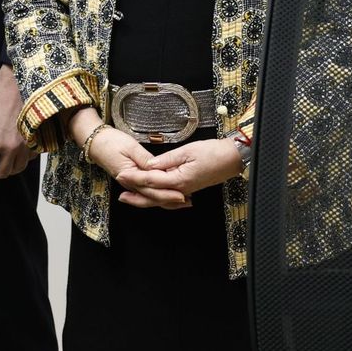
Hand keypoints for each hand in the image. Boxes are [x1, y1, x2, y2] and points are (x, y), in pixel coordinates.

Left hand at [0, 64, 31, 178]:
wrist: (19, 82)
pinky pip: (30, 159)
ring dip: (8, 168)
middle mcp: (10, 148)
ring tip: (3, 161)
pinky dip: (22, 159)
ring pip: (17, 169)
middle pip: (1, 173)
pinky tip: (17, 152)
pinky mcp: (36, 139)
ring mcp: (25, 145)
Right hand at [64, 108, 180, 204]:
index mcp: (129, 175)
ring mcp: (130, 183)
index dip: (167, 192)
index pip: (151, 187)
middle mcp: (129, 183)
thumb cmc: (112, 142)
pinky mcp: (131, 180)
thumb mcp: (130, 147)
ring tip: (182, 202)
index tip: (182, 194)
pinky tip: (167, 196)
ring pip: (149, 196)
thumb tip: (158, 168)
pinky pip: (146, 191)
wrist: (96, 142)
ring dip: (165, 200)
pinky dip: (157, 195)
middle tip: (187, 201)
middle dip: (169, 200)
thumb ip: (145, 159)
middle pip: (151, 196)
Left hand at [114, 138, 241, 209]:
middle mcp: (181, 190)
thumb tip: (149, 164)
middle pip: (153, 196)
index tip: (121, 175)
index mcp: (179, 180)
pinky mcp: (188, 189)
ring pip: (160, 200)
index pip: (151, 181)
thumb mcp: (188, 150)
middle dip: (135, 194)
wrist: (232, 159)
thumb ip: (167, 159)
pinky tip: (151, 197)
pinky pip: (168, 198)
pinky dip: (157, 199)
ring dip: (143, 199)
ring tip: (129, 197)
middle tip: (119, 191)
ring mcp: (185, 191)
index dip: (134, 178)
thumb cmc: (213, 152)